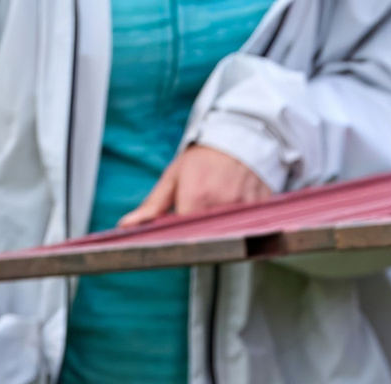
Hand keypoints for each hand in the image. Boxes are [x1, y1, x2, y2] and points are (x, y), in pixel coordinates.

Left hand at [119, 144, 273, 226]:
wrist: (240, 137)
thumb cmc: (204, 158)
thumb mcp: (174, 176)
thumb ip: (153, 206)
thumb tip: (127, 226)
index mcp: (196, 196)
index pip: (186, 235)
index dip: (182, 238)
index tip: (180, 236)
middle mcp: (223, 204)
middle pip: (208, 236)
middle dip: (202, 234)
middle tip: (201, 219)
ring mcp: (246, 207)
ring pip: (230, 233)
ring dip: (223, 228)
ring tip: (220, 208)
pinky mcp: (262, 209)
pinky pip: (250, 226)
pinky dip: (242, 223)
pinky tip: (237, 207)